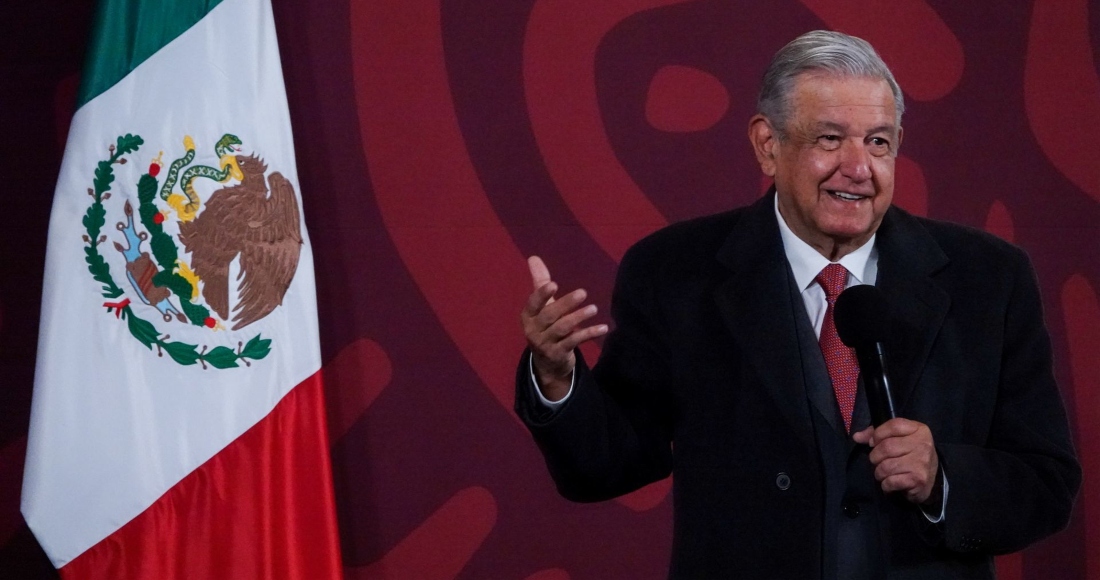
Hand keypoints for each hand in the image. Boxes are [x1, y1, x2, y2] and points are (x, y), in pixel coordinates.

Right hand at [520, 256, 607, 400]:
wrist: (547, 362)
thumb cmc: (545, 327)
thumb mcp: (541, 307)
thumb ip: (540, 282)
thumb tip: (533, 257)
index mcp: (528, 316)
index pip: (533, 303)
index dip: (542, 295)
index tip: (553, 285)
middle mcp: (534, 330)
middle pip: (550, 315)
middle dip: (566, 304)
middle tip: (583, 293)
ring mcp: (546, 344)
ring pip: (562, 329)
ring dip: (578, 317)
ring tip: (594, 308)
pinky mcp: (559, 354)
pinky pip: (575, 342)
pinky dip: (589, 333)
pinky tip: (603, 328)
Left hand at [852, 418, 938, 503]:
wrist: (931, 481)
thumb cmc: (910, 455)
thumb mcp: (899, 439)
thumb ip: (877, 434)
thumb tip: (857, 437)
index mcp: (919, 429)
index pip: (893, 425)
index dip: (878, 434)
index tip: (874, 443)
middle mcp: (923, 444)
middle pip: (886, 447)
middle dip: (875, 457)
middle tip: (878, 462)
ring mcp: (921, 462)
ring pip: (886, 466)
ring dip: (879, 472)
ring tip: (884, 473)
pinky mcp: (918, 480)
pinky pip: (890, 481)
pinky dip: (885, 485)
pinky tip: (890, 483)